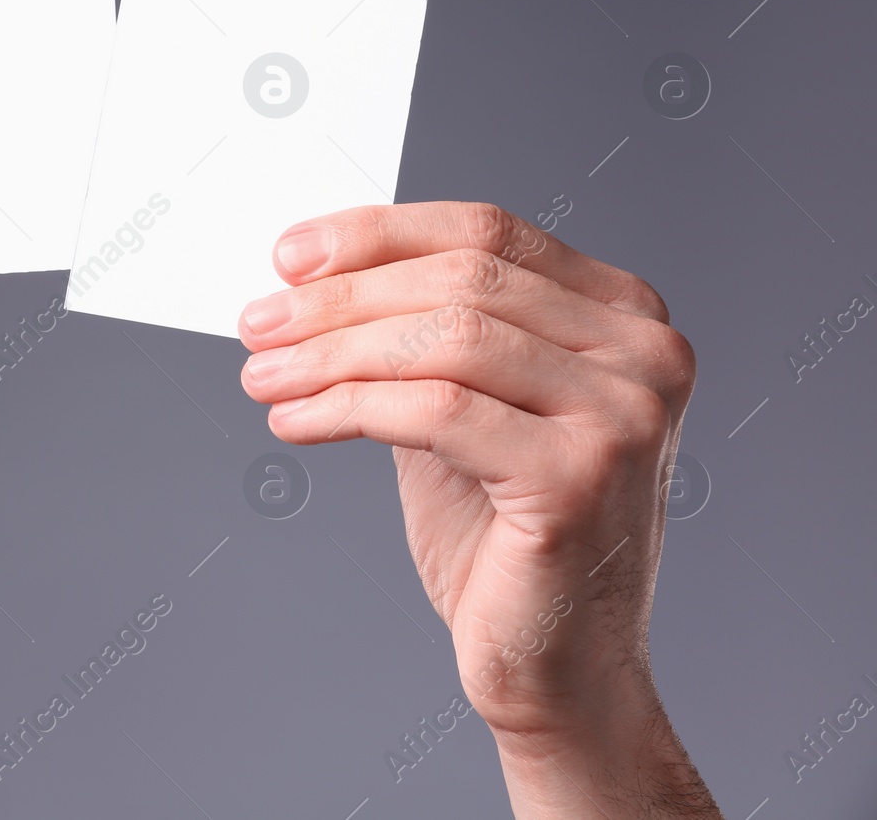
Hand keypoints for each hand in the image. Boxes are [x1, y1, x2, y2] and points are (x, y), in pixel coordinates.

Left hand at [238, 202, 716, 816]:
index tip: (291, 254)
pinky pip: (435, 412)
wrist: (558, 669)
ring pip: (445, 339)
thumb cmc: (505, 542)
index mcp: (622, 317)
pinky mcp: (580, 476)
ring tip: (263, 373)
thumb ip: (417, 339)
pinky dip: (347, 407)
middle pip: (462, 278)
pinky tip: (295, 420)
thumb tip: (312, 281)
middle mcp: (642, 354)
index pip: (488, 232)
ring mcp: (623, 414)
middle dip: (340, 297)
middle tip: (259, 321)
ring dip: (331, 353)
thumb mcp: (461, 409)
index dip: (378, 234)